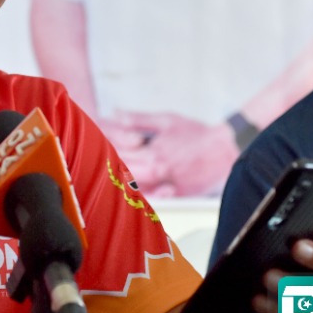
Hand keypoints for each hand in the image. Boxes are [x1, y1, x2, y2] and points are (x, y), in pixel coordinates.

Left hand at [101, 111, 241, 196]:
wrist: (227, 150)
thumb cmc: (196, 133)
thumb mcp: (167, 120)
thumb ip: (138, 120)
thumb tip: (115, 114)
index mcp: (152, 152)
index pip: (118, 152)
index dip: (100, 148)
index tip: (87, 144)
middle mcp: (157, 172)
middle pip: (121, 174)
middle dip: (104, 167)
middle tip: (86, 163)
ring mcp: (166, 186)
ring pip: (132, 189)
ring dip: (117, 182)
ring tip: (100, 178)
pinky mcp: (175, 195)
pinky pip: (150, 198)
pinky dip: (136, 195)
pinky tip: (125, 191)